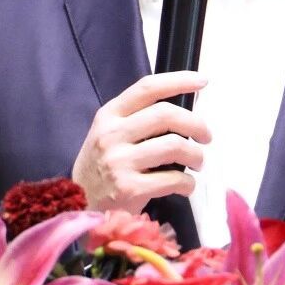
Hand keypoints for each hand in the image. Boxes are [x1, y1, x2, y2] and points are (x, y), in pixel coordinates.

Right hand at [71, 71, 210, 212]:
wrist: (78, 204)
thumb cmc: (101, 167)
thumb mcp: (109, 134)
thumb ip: (138, 120)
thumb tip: (184, 112)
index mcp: (109, 115)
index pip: (147, 88)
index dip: (178, 80)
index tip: (201, 81)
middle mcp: (112, 134)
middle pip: (166, 114)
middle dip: (196, 124)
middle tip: (206, 136)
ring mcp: (119, 162)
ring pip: (175, 146)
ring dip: (196, 155)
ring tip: (197, 162)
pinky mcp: (129, 189)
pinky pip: (173, 179)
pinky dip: (188, 183)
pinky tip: (185, 185)